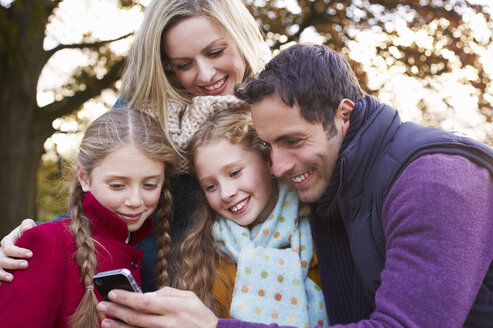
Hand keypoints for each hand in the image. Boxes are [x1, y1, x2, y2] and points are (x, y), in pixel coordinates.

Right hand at [0, 219, 35, 282]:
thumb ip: (27, 225)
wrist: (29, 242)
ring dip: (3, 275)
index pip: (9, 248)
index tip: (31, 254)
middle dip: (13, 263)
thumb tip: (27, 229)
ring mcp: (0, 262)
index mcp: (7, 242)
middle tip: (26, 265)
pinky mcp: (2, 270)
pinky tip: (3, 286)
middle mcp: (1, 253)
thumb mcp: (28, 226)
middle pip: (2, 260)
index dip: (18, 252)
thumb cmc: (29, 233)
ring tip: (12, 279)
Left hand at [97, 286, 218, 327]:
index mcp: (173, 307)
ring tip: (104, 321)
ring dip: (118, 327)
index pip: (144, 301)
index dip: (126, 298)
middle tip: (102, 306)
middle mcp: (167, 323)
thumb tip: (149, 293)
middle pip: (135, 317)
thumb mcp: (189, 297)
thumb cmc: (201, 316)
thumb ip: (168, 292)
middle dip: (116, 311)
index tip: (113, 293)